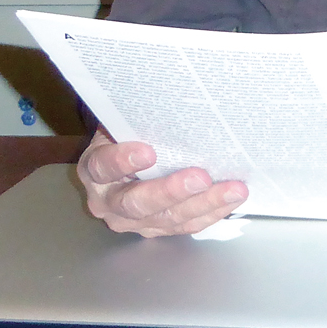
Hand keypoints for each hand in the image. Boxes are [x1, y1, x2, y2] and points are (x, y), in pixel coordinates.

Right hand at [77, 129, 248, 236]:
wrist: (122, 159)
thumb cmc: (126, 134)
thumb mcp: (122, 123)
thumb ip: (138, 120)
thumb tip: (172, 98)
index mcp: (94, 169)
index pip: (103, 167)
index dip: (122, 161)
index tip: (148, 152)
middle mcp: (107, 201)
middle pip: (136, 202)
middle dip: (171, 191)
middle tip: (201, 177)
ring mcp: (130, 220)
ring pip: (166, 219)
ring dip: (203, 204)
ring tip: (232, 189)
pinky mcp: (155, 229)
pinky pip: (184, 226)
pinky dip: (211, 212)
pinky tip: (231, 198)